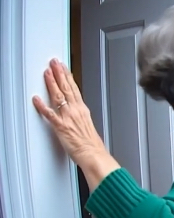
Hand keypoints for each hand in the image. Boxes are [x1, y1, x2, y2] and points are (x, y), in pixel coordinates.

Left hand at [33, 59, 119, 190]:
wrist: (94, 155)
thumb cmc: (92, 146)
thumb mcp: (88, 127)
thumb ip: (81, 119)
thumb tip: (77, 116)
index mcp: (83, 111)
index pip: (75, 90)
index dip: (68, 77)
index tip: (64, 68)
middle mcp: (76, 111)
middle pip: (66, 89)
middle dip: (60, 74)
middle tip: (54, 62)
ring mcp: (68, 118)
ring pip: (59, 96)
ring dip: (52, 83)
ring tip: (47, 72)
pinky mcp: (61, 127)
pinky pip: (50, 114)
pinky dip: (42, 106)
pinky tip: (36, 99)